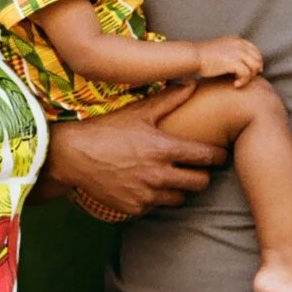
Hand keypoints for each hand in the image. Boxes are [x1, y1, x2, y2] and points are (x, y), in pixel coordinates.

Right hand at [43, 84, 227, 216]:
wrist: (73, 155)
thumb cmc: (107, 129)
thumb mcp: (139, 112)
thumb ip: (169, 99)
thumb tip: (193, 83)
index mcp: (164, 149)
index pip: (207, 158)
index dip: (218, 156)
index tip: (219, 154)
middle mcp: (159, 175)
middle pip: (200, 183)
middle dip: (201, 175)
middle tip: (195, 168)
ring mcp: (147, 195)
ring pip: (179, 198)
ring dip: (177, 188)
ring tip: (168, 176)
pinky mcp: (134, 209)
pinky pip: (154, 206)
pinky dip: (153, 197)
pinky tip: (143, 184)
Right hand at [196, 36, 263, 86]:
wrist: (193, 56)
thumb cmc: (203, 56)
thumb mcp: (221, 48)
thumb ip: (232, 52)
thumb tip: (240, 62)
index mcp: (236, 40)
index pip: (255, 50)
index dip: (257, 62)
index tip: (253, 71)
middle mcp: (239, 44)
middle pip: (257, 59)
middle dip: (254, 70)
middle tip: (246, 79)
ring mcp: (237, 53)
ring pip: (255, 67)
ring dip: (249, 77)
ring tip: (239, 82)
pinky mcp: (233, 62)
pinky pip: (247, 74)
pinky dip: (243, 82)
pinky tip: (235, 85)